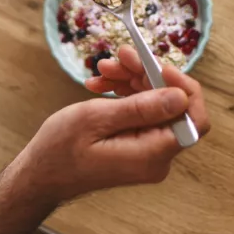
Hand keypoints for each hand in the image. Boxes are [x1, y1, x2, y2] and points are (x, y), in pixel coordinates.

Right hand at [18, 51, 210, 202]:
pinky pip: (140, 115)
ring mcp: (147, 154)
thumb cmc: (59, 151)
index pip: (193, 118)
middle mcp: (156, 157)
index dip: (181, 85)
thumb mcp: (95, 120)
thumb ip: (140, 108)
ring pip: (154, 106)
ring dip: (132, 82)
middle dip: (147, 76)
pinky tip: (101, 86)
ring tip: (103, 70)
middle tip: (119, 57)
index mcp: (151, 154)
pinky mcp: (136, 148)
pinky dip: (124, 96)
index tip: (154, 64)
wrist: (40, 176)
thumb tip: (180, 96)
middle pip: (171, 107)